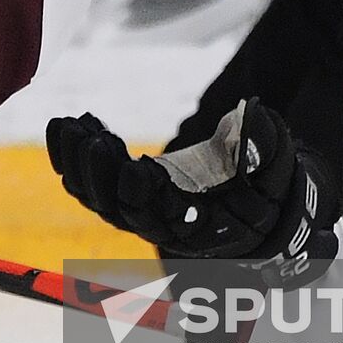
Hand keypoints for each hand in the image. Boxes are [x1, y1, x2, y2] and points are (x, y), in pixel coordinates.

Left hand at [46, 99, 320, 259]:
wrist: (251, 209)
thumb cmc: (266, 189)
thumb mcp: (276, 168)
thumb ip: (264, 146)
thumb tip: (255, 115)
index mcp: (199, 227)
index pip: (165, 218)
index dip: (149, 195)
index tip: (140, 165)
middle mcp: (162, 228)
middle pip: (120, 210)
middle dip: (101, 175)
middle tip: (92, 138)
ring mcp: (138, 215)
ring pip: (96, 199)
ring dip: (78, 163)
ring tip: (69, 125)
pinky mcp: (123, 199)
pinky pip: (88, 186)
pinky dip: (73, 158)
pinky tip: (67, 126)